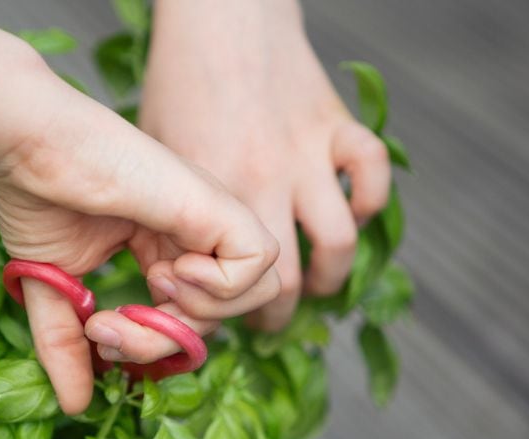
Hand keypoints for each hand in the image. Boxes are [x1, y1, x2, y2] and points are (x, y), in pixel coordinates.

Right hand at [0, 67, 279, 413]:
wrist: (26, 146)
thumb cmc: (37, 197)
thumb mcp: (55, 293)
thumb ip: (69, 347)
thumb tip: (75, 407)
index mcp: (167, 247)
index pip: (191, 319)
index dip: (152, 344)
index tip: (97, 332)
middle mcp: (197, 234)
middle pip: (227, 315)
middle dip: (169, 342)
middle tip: (111, 326)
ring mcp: (210, 217)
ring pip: (259, 291)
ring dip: (200, 315)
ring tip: (149, 291)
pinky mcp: (214, 204)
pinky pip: (260, 262)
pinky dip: (220, 286)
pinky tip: (171, 270)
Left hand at [139, 0, 391, 330]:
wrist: (219, 17)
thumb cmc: (177, 84)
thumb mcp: (158, 157)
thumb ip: (171, 216)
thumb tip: (175, 272)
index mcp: (213, 196)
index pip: (229, 286)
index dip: (225, 312)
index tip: (221, 314)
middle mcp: (265, 182)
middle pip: (287, 282)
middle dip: (277, 315)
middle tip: (268, 319)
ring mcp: (306, 155)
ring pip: (338, 245)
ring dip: (328, 278)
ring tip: (314, 285)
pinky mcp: (336, 126)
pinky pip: (370, 178)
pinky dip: (367, 203)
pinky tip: (348, 213)